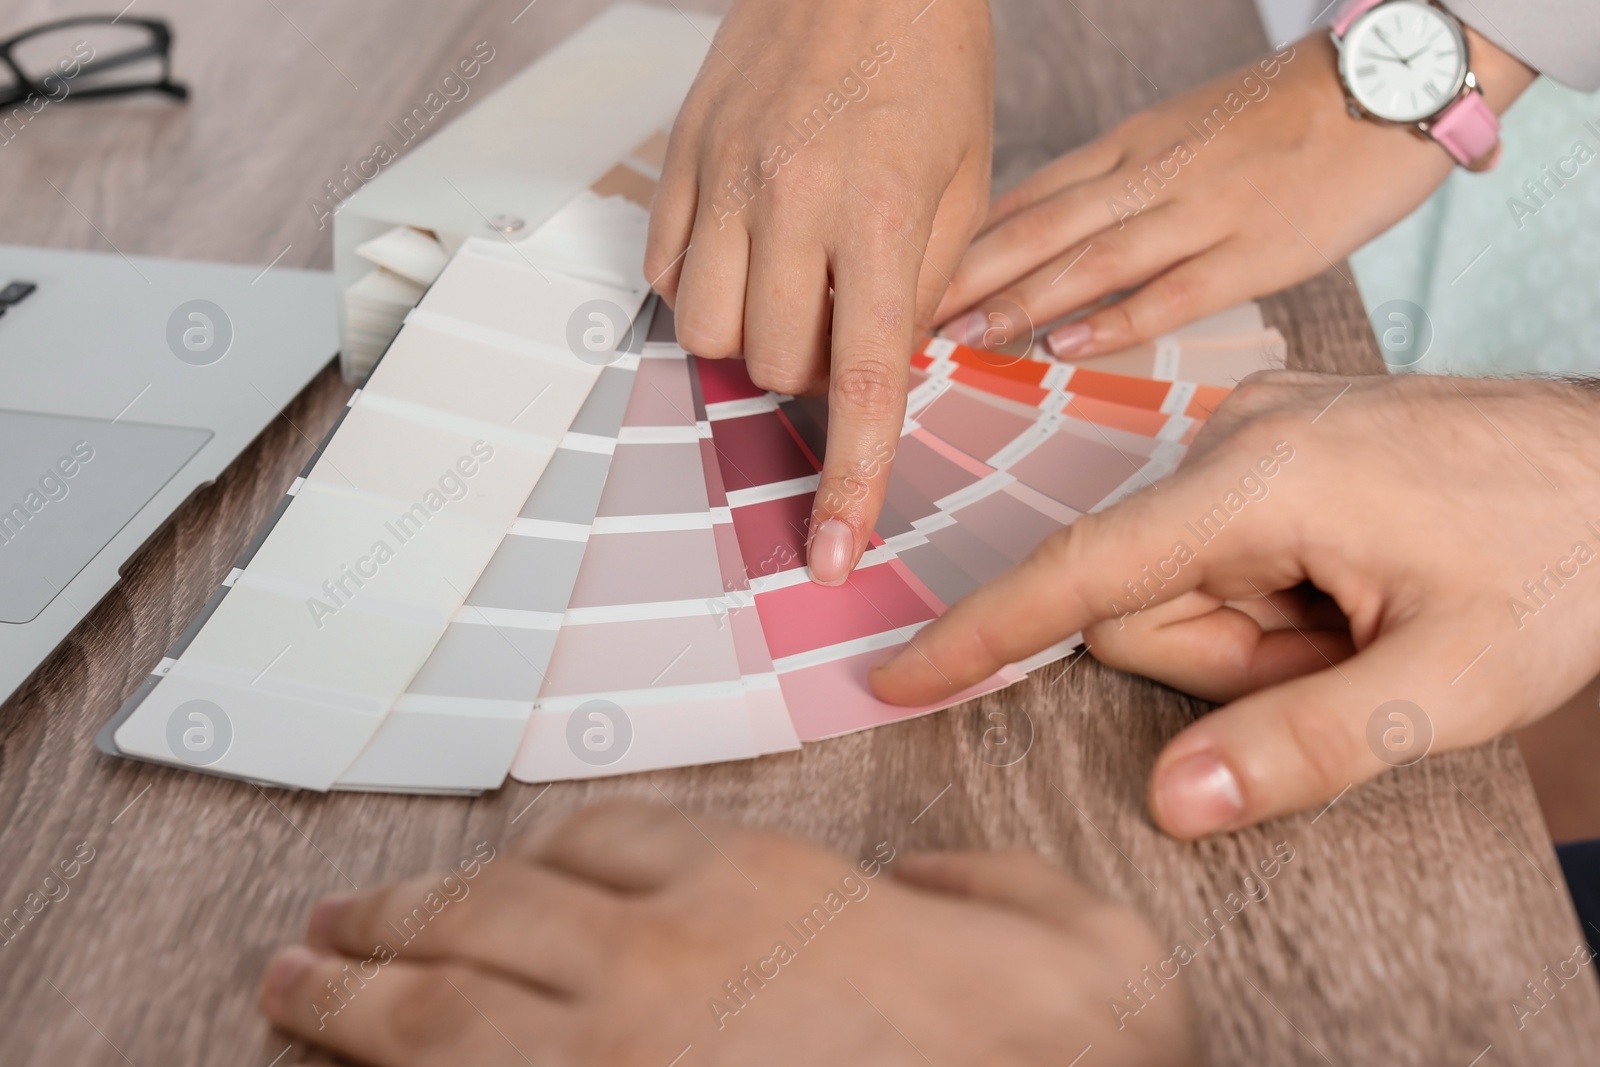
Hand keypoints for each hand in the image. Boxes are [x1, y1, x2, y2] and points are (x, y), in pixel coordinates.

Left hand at [260, 801, 1194, 1065]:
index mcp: (769, 887)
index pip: (611, 843)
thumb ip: (984, 890)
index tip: (500, 878)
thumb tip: (926, 886)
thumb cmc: (1063, 1058)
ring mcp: (616, 1052)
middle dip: (403, 914)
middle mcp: (670, 955)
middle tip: (334, 926)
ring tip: (289, 984)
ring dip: (350, 990)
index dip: (541, 859)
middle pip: (495, 909)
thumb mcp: (1077, 938)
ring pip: (442, 1000)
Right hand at [645, 0, 993, 584]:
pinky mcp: (679, 160)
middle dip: (810, 372)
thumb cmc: (931, 60)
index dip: (846, 481)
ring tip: (790, 283)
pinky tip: (746, 249)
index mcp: (884, 213)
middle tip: (842, 318)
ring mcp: (723, 179)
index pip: (863, 381)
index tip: (828, 552)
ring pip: (709, 330)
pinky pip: (667, 272)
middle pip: (774, 366)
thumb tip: (881, 368)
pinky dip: (704, 287)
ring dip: (752, 337)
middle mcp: (791, 201)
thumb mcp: (969, 177)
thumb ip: (928, 284)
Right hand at [871, 373, 1599, 837]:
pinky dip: (1270, 590)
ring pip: (1182, 579)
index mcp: (1258, 481)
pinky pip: (1217, 543)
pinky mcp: (1271, 437)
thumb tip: (1173, 801)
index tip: (895, 675)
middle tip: (1347, 653)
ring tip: (1364, 616)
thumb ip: (1303, 745)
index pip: (1080, 572)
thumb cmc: (1564, 558)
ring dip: (1259, 630)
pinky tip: (1354, 580)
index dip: (981, 633)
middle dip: (1229, 659)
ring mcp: (1252, 427)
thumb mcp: (1450, 683)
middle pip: (1142, 598)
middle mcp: (1232, 434)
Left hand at [933, 30, 1533, 360]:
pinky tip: (1063, 343)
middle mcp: (1152, 174)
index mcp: (1131, 145)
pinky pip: (1174, 288)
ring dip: (1022, 299)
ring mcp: (1203, 211)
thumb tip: (1046, 236)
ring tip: (963, 336)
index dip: (963, 241)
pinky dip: (1115, 317)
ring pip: (1093, 258)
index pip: (1028, 196)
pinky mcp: (1257, 249)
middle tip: (905, 316)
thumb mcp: (1182, 133)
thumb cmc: (1284, 118)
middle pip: (1041, 228)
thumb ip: (1116, 182)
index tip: (906, 277)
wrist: (1393, 85)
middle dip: (969, 275)